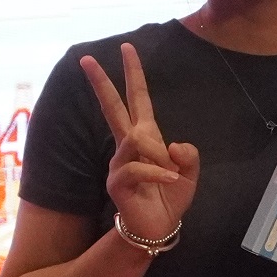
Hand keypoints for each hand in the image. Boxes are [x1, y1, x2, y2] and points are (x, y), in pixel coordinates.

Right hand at [81, 42, 200, 242]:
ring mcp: (119, 163)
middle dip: (101, 83)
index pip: (137, 99)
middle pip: (112, 108)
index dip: (134, 74)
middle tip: (87, 59)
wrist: (158, 228)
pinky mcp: (117, 183)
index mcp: (146, 136)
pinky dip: (158, 174)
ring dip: (157, 154)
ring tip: (171, 173)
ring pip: (134, 140)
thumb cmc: (169, 197)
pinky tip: (170, 181)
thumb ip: (189, 156)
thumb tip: (173, 145)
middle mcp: (128, 146)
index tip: (127, 48)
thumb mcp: (189, 173)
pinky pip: (138, 169)